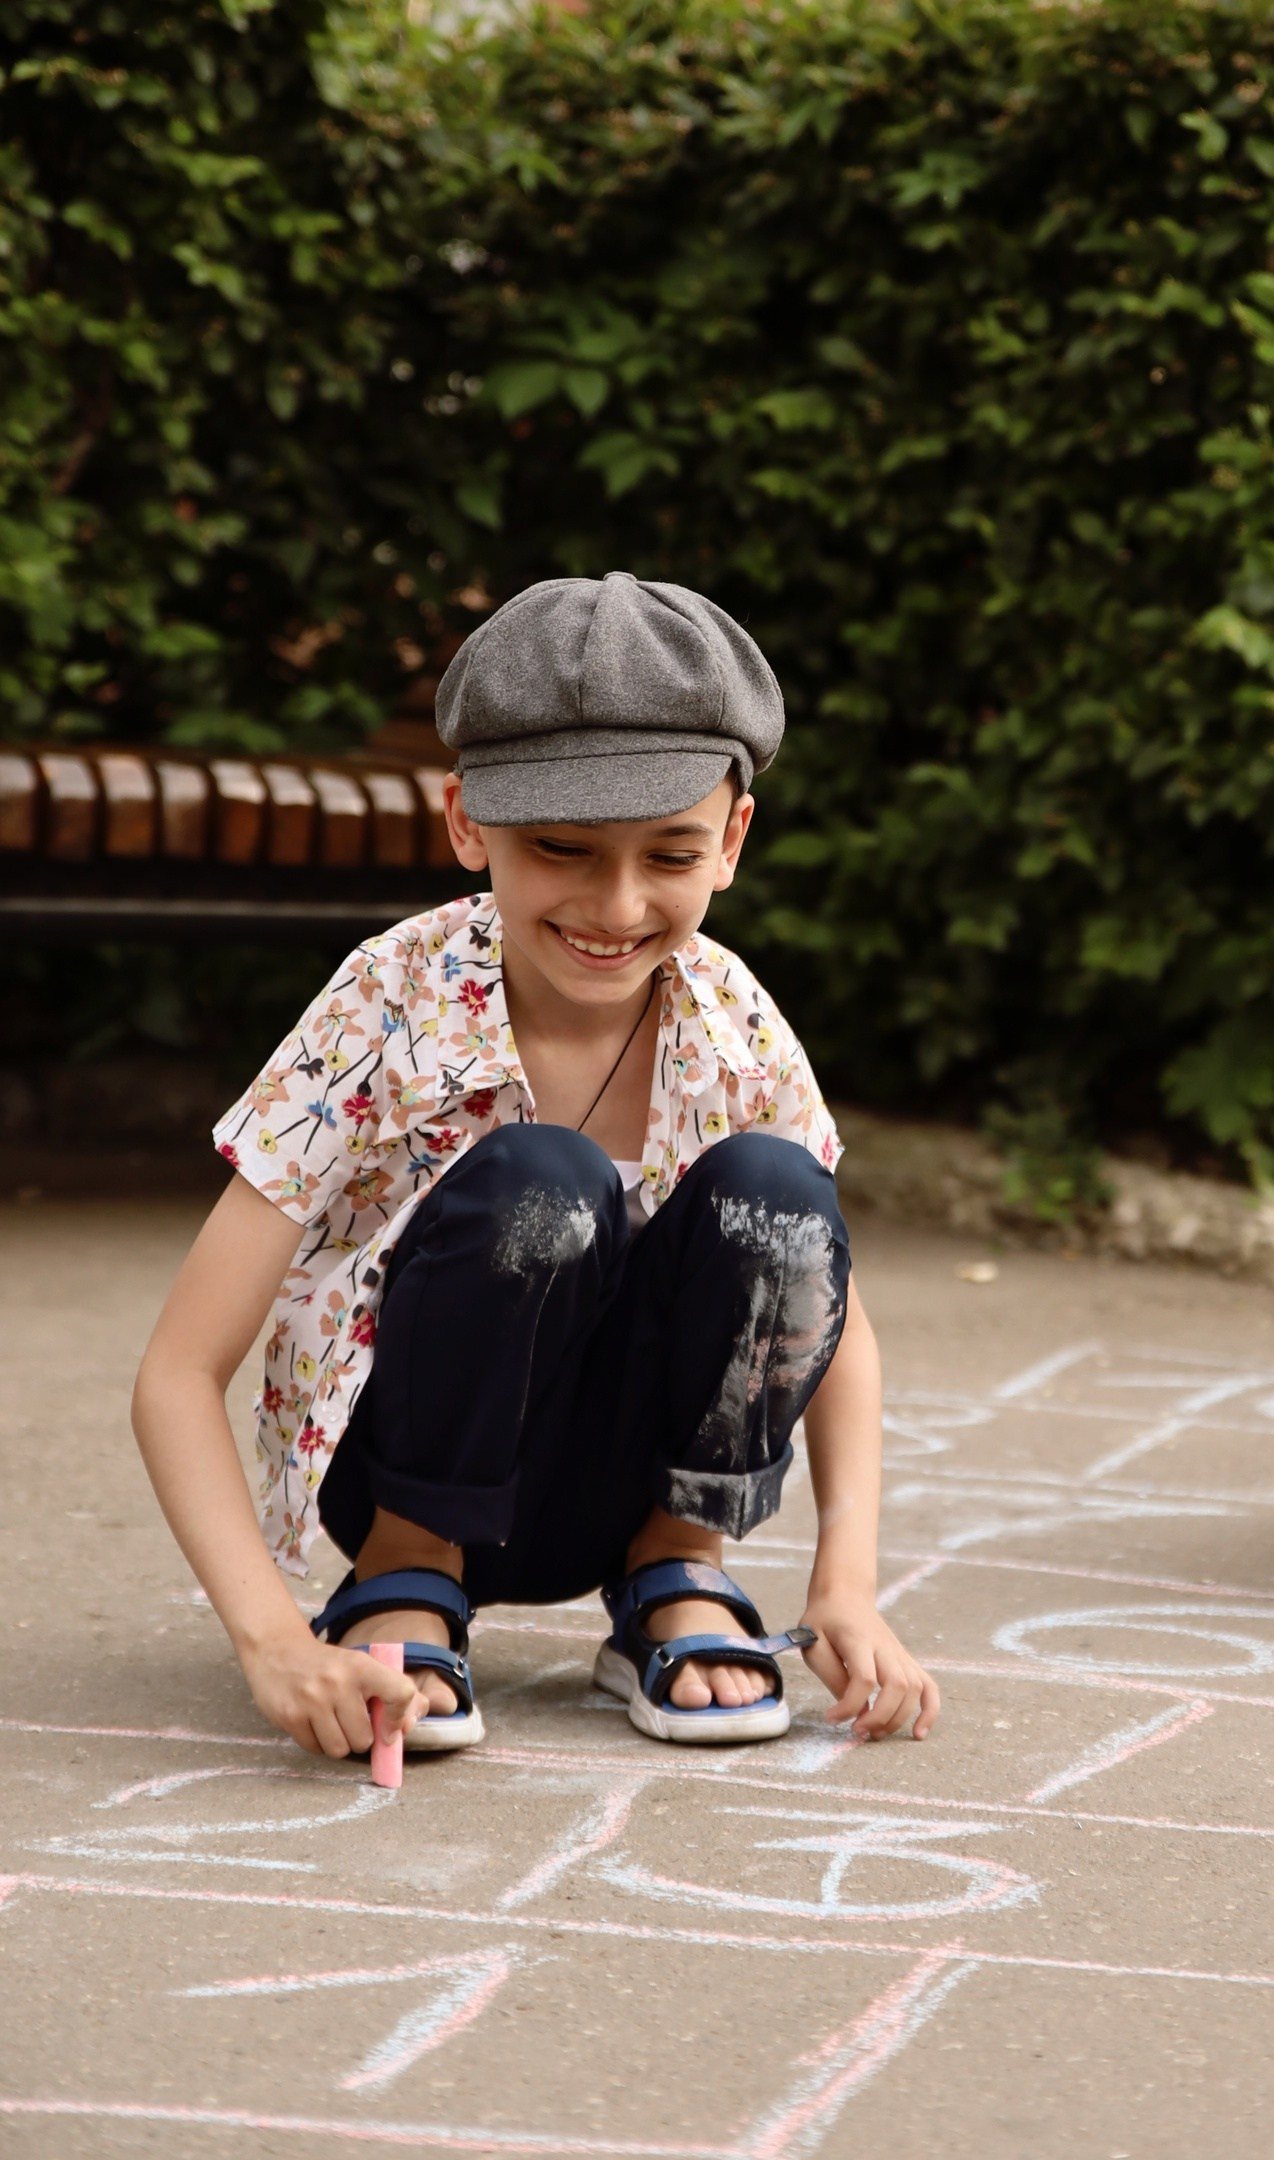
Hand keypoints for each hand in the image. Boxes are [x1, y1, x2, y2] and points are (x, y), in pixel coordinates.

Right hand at [240, 1629, 424, 1756]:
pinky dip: (316, 1742)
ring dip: (337, 1743)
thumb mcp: (360, 1666)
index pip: (401, 1694)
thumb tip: (409, 1725)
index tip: (389, 1730)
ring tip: (329, 1723)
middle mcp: (339, 1681)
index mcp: (362, 1665)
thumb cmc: (327, 1665)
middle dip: (359, 1738)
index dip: (399, 1719)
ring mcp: (312, 1699)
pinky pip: (315, 1749)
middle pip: (364, 1738)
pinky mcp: (290, 1716)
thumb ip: (392, 1692)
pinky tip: (310, 1722)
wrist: (276, 1650)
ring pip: (339, 1749)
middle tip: (349, 1721)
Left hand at [799, 1590, 939, 1740]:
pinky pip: (929, 1686)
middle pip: (897, 1686)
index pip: (864, 1677)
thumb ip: (832, 1676)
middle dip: (879, 1717)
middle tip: (856, 1731)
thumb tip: (854, 1710)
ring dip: (898, 1719)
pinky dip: (930, 1711)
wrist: (844, 1595)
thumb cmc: (824, 1622)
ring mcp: (900, 1653)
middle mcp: (885, 1646)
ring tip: (875, 1734)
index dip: (849, 1705)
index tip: (831, 1718)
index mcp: (858, 1639)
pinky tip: (919, 1733)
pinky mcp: (907, 1660)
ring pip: (915, 1689)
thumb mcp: (813, 1644)